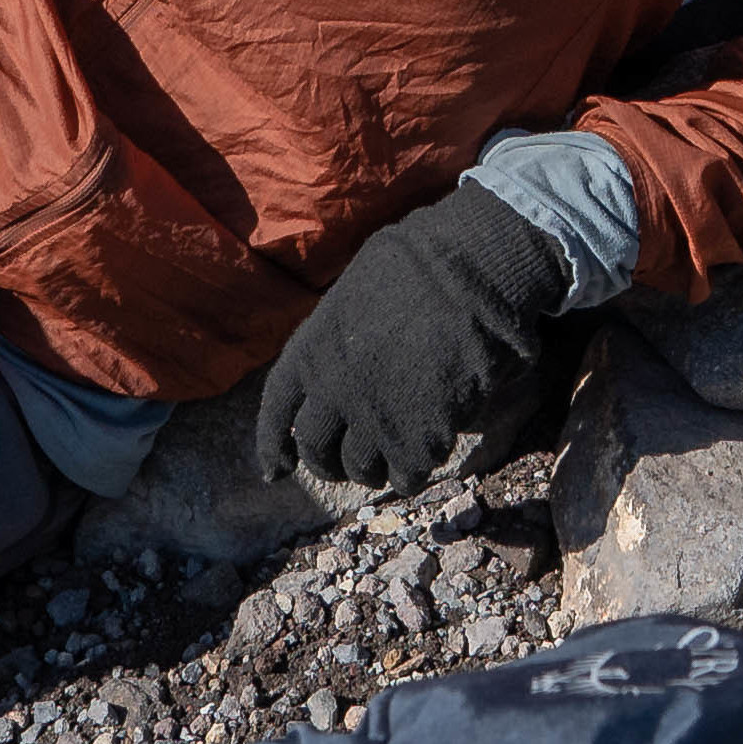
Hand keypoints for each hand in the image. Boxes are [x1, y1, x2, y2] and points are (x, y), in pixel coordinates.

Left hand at [253, 184, 571, 490]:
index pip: (277, 409)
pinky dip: (410, 473)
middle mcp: (332, 390)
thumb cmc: (417, 267)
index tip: (275, 472)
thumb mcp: (354, 293)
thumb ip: (335, 338)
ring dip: (371, 471)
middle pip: (315, 447)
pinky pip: (405, 476)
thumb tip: (330, 372)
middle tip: (343, 467)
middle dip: (326, 465)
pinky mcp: (415, 440)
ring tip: (387, 461)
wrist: (470, 277)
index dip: (272, 445)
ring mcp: (372, 419)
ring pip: (359, 468)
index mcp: (311, 348)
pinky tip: (423, 457)